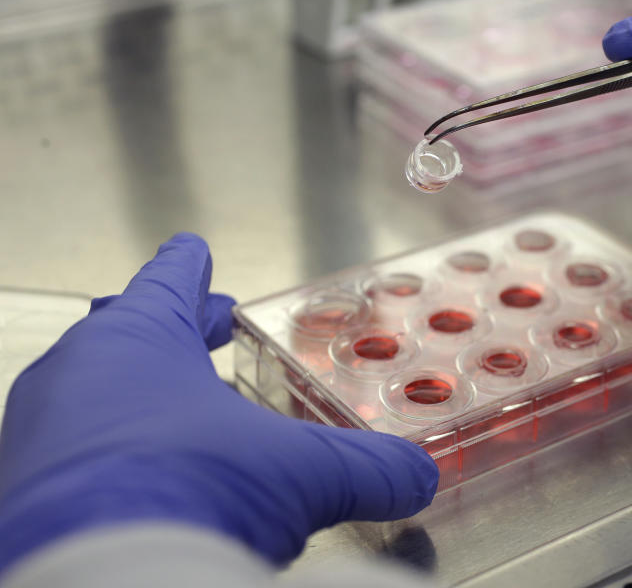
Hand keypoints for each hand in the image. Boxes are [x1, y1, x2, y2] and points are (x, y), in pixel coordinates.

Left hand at [0, 234, 437, 574]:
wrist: (92, 586)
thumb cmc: (189, 489)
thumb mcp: (299, 475)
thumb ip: (365, 469)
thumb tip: (417, 479)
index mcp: (138, 339)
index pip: (170, 283)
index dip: (189, 268)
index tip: (191, 250)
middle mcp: (75, 377)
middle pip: (129, 333)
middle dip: (176, 330)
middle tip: (206, 323)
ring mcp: (39, 436)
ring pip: (96, 395)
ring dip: (143, 395)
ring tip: (184, 412)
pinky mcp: (19, 497)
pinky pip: (75, 455)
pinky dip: (114, 454)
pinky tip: (146, 485)